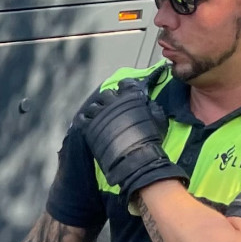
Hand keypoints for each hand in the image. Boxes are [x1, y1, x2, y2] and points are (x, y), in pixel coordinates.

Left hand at [73, 79, 180, 199]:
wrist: (136, 158)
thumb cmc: (151, 139)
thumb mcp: (158, 119)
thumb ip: (152, 107)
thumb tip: (148, 102)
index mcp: (131, 97)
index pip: (125, 84)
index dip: (124, 87)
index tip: (123, 92)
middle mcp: (113, 102)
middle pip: (106, 94)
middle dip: (109, 99)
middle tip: (111, 107)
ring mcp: (100, 114)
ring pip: (93, 105)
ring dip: (96, 109)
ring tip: (99, 116)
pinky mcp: (90, 127)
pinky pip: (82, 118)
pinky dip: (84, 119)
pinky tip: (87, 122)